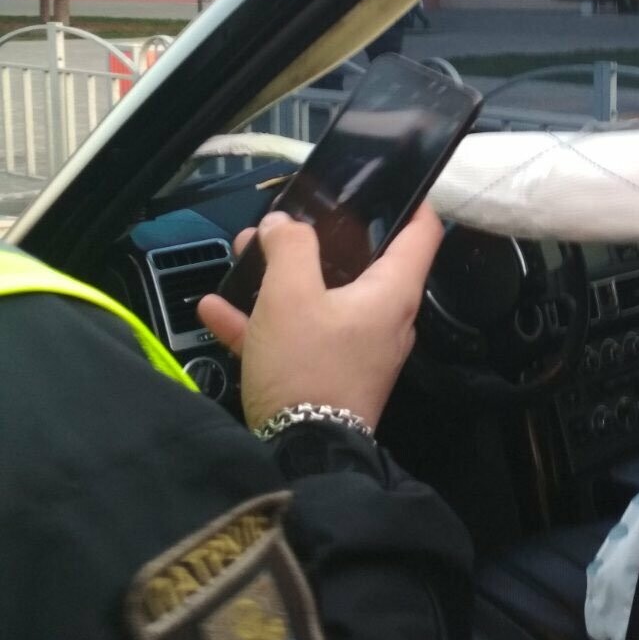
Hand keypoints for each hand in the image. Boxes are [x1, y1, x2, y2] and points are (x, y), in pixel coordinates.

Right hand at [198, 205, 443, 430]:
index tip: (386, 181)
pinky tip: (216, 309)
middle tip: (282, 222)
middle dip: (316, 238)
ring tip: (242, 255)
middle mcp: (385, 318)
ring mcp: (357, 349)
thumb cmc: (306, 366)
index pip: (422, 232)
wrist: (299, 457)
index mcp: (392, 291)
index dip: (410, 200)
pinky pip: (299, 336)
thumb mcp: (290, 295)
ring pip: (322, 298)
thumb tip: (284, 223)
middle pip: (361, 262)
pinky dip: (263, 321)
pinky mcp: (329, 375)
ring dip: (282, 277)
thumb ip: (288, 247)